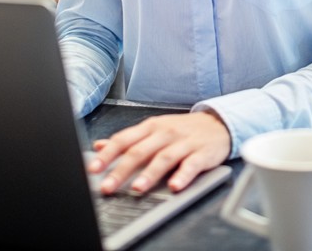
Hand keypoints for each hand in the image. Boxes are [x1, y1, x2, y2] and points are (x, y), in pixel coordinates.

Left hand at [88, 111, 230, 194]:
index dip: (107, 154)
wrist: (218, 123)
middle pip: (140, 151)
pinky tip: (174, 186)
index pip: (124, 139)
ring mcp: (183, 143)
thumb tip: (99, 145)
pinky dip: (182, 176)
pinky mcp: (202, 153)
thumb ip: (128, 139)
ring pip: (163, 158)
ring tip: (138, 188)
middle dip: (121, 170)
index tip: (93, 168)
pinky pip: (191, 165)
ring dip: (150, 174)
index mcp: (150, 127)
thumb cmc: (182, 130)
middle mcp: (164, 133)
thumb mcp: (153, 129)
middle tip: (108, 186)